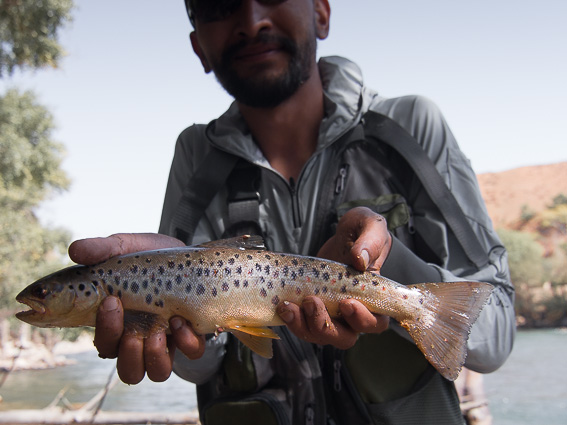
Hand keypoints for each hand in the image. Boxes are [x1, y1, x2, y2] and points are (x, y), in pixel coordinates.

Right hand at [69, 233, 205, 383]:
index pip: (105, 345)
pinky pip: (192, 353)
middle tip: (132, 331)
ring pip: (157, 372)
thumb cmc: (151, 257)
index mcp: (119, 323)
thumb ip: (102, 249)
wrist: (190, 254)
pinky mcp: (193, 335)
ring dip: (155, 357)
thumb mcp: (126, 247)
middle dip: (128, 354)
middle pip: (129, 370)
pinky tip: (182, 321)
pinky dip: (187, 343)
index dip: (105, 332)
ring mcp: (169, 340)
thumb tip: (74, 251)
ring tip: (158, 331)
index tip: (111, 302)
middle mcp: (142, 338)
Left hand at [277, 207, 390, 348]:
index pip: (376, 322)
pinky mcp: (311, 309)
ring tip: (289, 306)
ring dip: (304, 325)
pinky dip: (292, 320)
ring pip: (320, 335)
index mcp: (374, 297)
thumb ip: (370, 241)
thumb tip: (359, 259)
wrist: (341, 233)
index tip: (347, 303)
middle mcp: (353, 312)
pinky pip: (302, 325)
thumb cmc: (361, 231)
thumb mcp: (370, 226)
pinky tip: (283, 305)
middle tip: (312, 301)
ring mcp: (332, 313)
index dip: (362, 319)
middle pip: (344, 337)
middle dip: (325, 326)